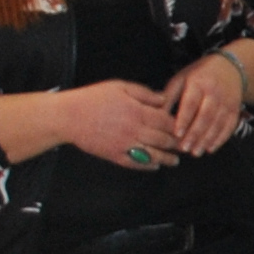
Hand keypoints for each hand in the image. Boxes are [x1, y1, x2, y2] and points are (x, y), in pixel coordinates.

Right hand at [59, 80, 181, 167]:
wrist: (68, 116)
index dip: (179, 126)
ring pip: (153, 155)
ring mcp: (125, 145)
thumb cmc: (92, 99)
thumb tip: (163, 100)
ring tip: (175, 161)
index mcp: (138, 111)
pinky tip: (154, 166)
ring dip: (167, 159)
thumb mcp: (120, 87)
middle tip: (185, 146)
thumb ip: (144, 93)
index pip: (166, 121)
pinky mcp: (114, 155)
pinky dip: (147, 166)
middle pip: (163, 139)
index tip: (186, 128)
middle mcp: (134, 130)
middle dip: (176, 144)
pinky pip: (135, 164)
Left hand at [162, 52, 250, 155]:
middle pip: (205, 116)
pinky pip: (229, 126)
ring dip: (206, 140)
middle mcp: (215, 93)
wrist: (230, 68)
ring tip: (195, 152)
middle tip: (184, 148)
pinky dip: (220, 139)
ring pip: (217, 123)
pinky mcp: (235, 110)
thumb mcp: (182, 78)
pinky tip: (210, 148)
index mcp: (198, 83)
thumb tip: (157, 114)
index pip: (191, 103)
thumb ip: (169, 96)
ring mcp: (227, 102)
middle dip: (195, 134)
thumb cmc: (200, 75)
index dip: (184, 119)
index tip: (176, 134)